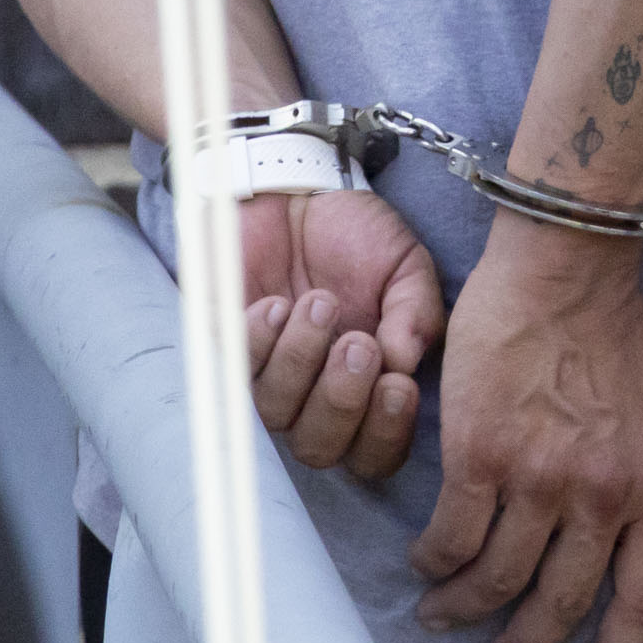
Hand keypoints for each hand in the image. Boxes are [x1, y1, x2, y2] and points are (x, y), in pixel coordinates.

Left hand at [236, 189, 442, 479]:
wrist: (297, 188)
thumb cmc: (355, 236)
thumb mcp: (405, 267)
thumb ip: (417, 314)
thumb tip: (406, 361)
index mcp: (368, 389)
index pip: (374, 453)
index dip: (384, 435)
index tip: (398, 386)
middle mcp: (315, 397)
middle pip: (319, 449)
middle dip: (340, 400)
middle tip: (357, 342)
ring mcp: (267, 378)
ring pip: (275, 414)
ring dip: (300, 360)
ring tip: (318, 303)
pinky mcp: (224, 350)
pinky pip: (233, 373)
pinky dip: (258, 342)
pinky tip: (275, 304)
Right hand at [406, 218, 642, 642]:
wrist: (568, 272)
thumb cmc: (625, 329)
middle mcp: (601, 500)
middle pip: (564, 602)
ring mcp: (539, 482)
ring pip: (498, 578)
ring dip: (466, 610)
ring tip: (443, 619)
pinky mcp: (481, 457)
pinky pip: (453, 535)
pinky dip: (437, 560)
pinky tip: (427, 564)